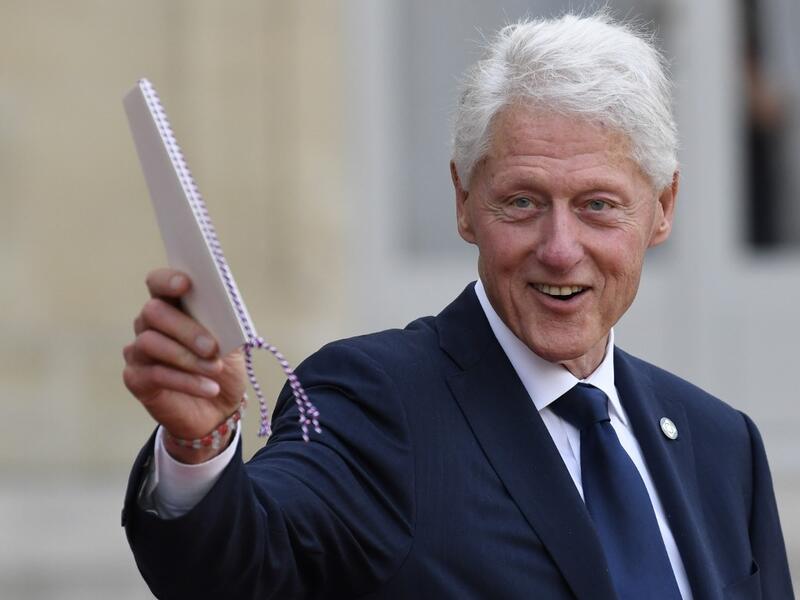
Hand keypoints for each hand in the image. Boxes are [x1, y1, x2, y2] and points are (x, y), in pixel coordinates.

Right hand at [123, 268, 245, 462]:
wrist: (218, 409)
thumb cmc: (221, 366)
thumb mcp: (231, 344)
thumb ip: (225, 324)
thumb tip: (225, 311)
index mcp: (173, 306)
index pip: (158, 283)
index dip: (168, 279)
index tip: (186, 284)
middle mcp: (149, 324)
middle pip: (154, 312)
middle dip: (186, 329)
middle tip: (212, 347)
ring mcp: (139, 351)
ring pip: (151, 343)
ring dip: (187, 357)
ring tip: (215, 369)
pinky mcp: (136, 379)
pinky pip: (154, 374)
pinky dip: (186, 381)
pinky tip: (208, 387)